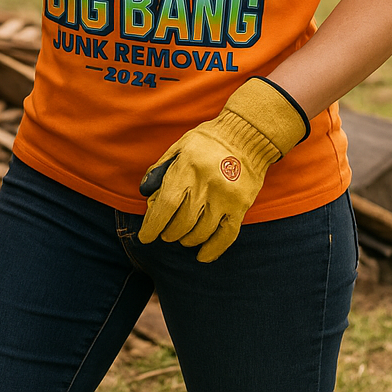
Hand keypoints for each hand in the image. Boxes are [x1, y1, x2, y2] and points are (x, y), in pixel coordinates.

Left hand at [138, 77, 308, 261]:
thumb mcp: (179, 146)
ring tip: (181, 238)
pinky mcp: (241, 206)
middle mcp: (206, 184)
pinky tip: (202, 256)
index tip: (145, 237)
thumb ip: (161, 169)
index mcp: (187, 168)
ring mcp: (226, 197)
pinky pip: (227, 235)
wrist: (247, 136)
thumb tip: (146, 194)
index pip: (166, 205)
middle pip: (182, 222)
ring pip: (202, 232)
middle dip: (169, 233)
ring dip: (187, 240)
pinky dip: (213, 249)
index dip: (153, 225)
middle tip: (165, 234)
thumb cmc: (207, 141)